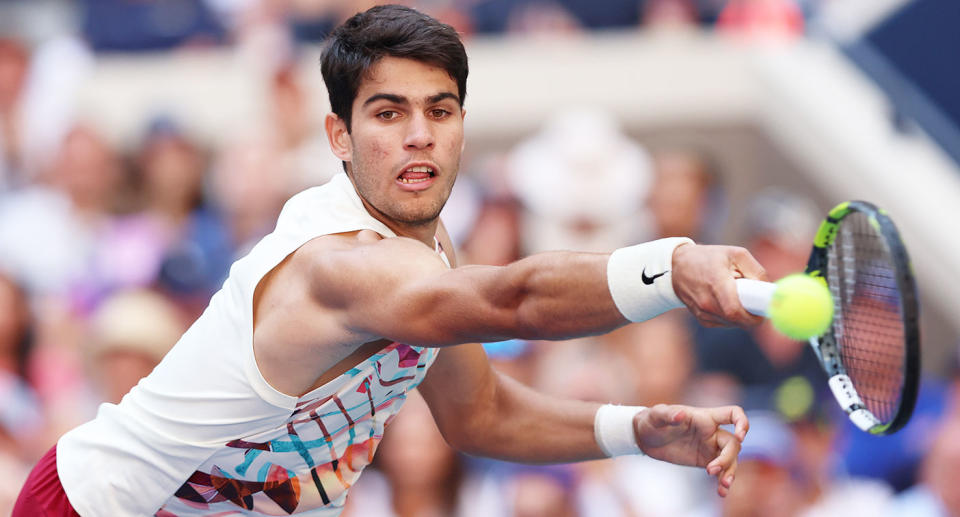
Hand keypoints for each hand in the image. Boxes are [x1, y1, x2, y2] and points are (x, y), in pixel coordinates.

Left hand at [633, 404, 747, 496]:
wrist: (644, 438)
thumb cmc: (651, 421)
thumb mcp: (655, 415)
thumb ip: (667, 414)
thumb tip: (680, 414)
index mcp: (705, 417)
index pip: (733, 413)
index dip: (742, 422)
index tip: (740, 436)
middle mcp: (711, 432)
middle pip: (733, 444)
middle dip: (727, 458)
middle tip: (710, 470)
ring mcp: (709, 447)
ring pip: (731, 459)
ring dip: (730, 472)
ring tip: (722, 486)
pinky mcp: (704, 461)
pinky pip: (721, 471)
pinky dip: (723, 482)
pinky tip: (721, 492)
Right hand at [671, 244, 766, 326]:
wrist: (676, 267)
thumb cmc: (708, 258)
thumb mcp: (736, 254)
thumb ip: (756, 271)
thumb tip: (768, 291)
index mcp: (716, 283)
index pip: (736, 311)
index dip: (755, 316)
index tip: (765, 309)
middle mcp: (707, 303)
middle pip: (739, 320)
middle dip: (752, 314)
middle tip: (756, 301)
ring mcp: (703, 313)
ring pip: (734, 323)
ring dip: (742, 314)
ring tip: (736, 295)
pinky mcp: (703, 319)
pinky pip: (726, 323)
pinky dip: (733, 316)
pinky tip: (727, 301)